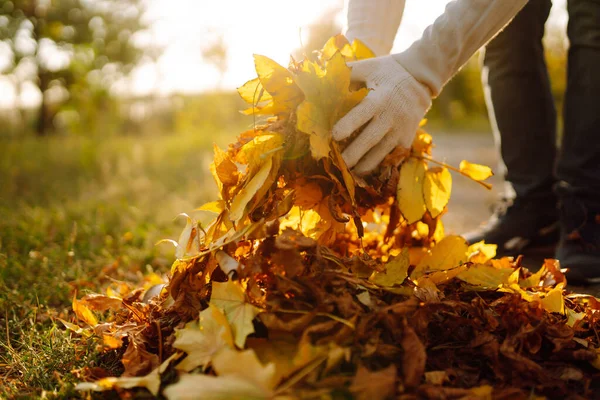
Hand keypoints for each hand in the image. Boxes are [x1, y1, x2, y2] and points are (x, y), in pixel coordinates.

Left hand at [332, 56, 431, 173]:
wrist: (421, 79)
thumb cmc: (387, 72)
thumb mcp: (368, 67)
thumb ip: (347, 73)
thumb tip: (320, 79)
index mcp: (379, 98)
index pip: (363, 113)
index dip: (348, 125)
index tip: (334, 136)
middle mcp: (391, 116)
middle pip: (371, 139)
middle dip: (354, 154)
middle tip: (339, 163)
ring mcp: (401, 130)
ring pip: (382, 153)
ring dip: (365, 165)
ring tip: (350, 173)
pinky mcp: (407, 140)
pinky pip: (392, 158)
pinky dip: (379, 166)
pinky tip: (366, 171)